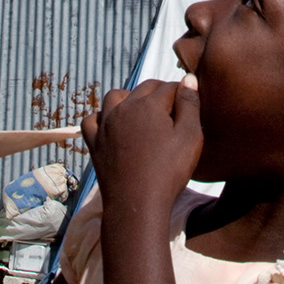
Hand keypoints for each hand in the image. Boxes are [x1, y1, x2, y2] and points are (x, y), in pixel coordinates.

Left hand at [82, 77, 201, 215]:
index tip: (188, 106)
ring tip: (143, 112)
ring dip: (130, 98)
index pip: (169, 87)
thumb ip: (190, 105)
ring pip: (115, 97)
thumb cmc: (168, 172)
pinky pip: (92, 119)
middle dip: (159, 94)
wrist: (137, 204)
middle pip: (144, 88)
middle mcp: (123, 108)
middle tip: (172, 111)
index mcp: (148, 104)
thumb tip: (188, 79)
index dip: (181, 94)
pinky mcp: (94, 142)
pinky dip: (102, 117)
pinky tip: (112, 125)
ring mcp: (105, 124)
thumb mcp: (190, 137)